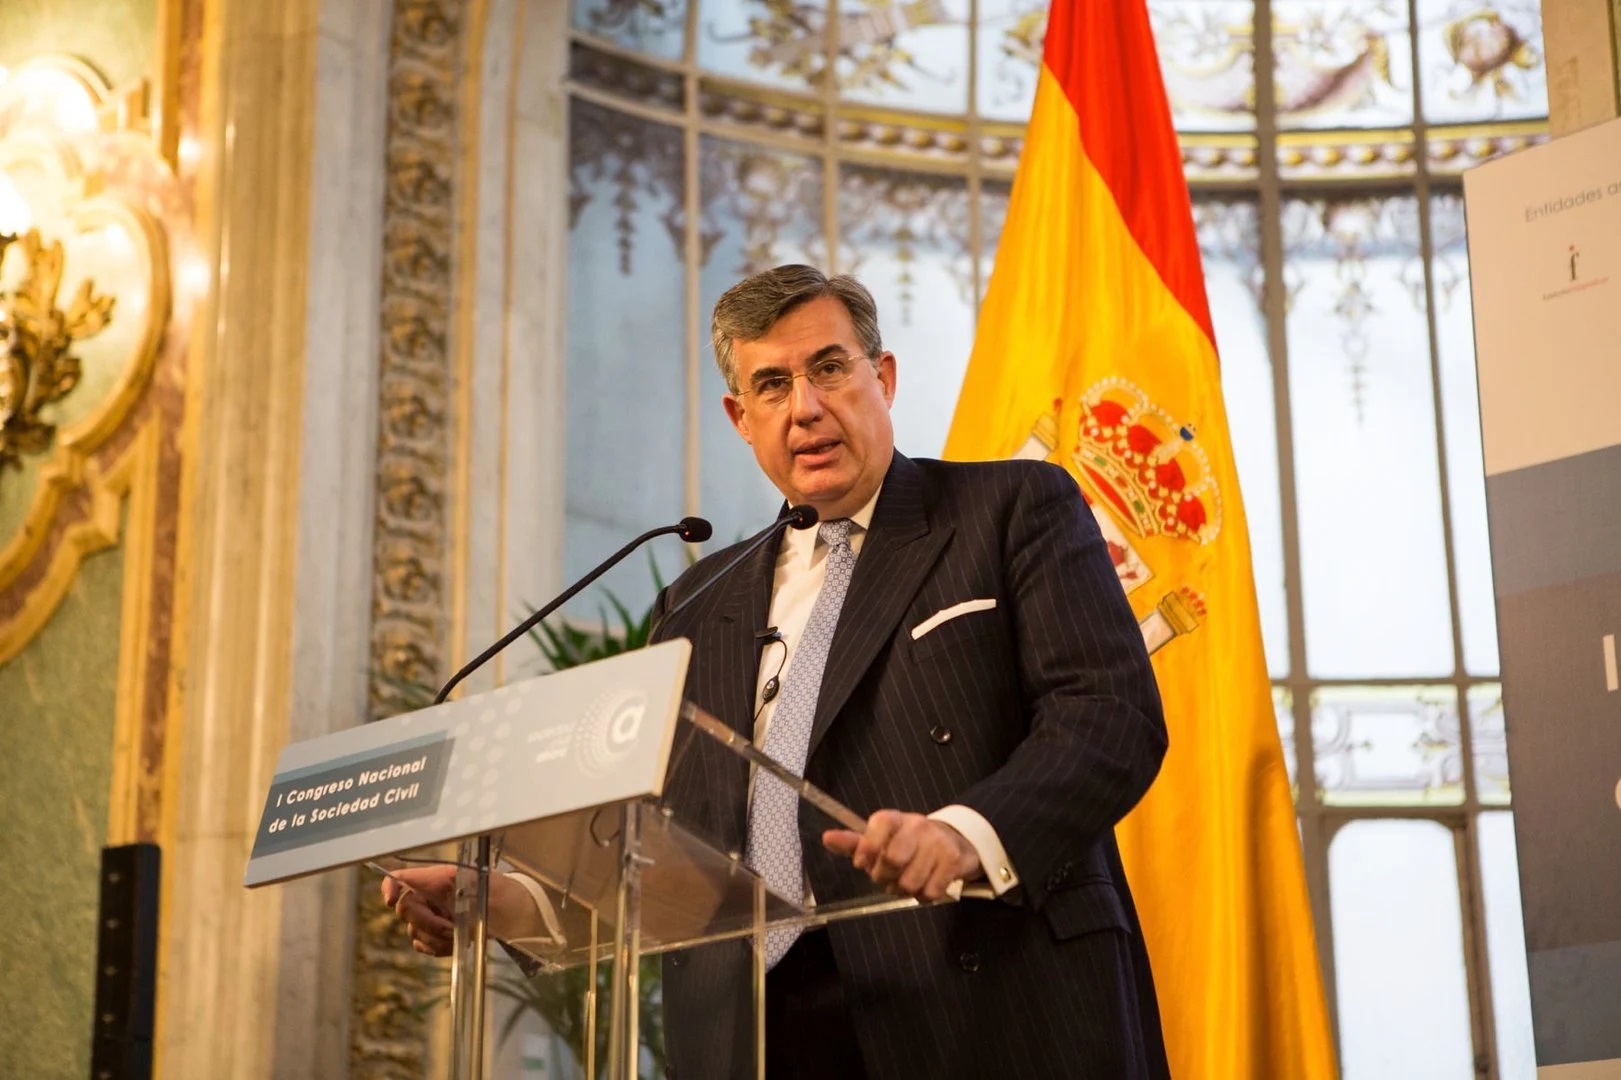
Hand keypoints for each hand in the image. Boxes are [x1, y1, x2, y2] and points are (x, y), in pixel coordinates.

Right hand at [379, 865, 541, 955]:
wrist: (519, 916)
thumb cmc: (505, 894)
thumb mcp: (482, 883)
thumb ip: (450, 883)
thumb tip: (420, 881)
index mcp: (438, 878)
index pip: (400, 877)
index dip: (389, 886)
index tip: (390, 901)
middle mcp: (431, 895)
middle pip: (405, 909)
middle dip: (426, 922)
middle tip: (450, 928)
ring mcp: (433, 915)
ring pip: (414, 931)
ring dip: (435, 938)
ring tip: (459, 935)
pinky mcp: (438, 934)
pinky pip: (423, 945)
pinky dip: (436, 948)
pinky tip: (454, 944)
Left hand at [823, 810, 980, 901]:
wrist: (954, 842)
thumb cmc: (908, 844)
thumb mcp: (881, 840)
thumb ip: (854, 843)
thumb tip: (827, 838)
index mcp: (895, 819)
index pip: (879, 823)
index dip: (867, 847)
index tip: (862, 863)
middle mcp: (917, 825)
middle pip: (892, 860)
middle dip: (884, 877)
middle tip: (888, 876)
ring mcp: (937, 842)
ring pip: (910, 882)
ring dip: (904, 890)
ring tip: (906, 880)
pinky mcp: (953, 861)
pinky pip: (929, 892)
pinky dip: (923, 896)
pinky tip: (925, 884)